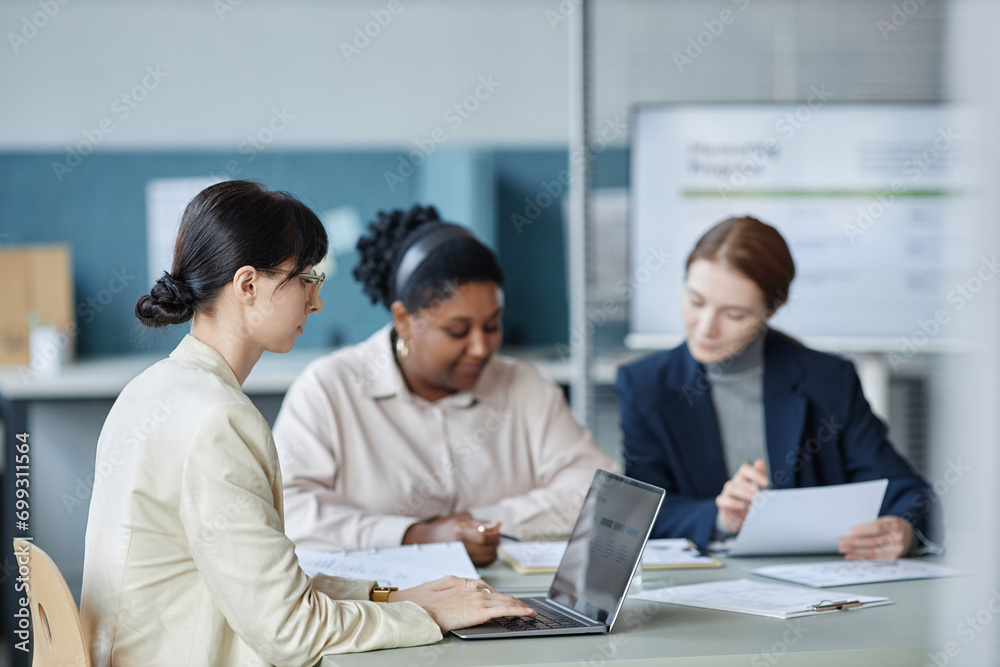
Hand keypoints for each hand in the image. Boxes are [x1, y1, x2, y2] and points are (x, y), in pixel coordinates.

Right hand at [391, 575, 535, 632]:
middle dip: (514, 601)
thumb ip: (456, 585)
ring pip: (506, 600)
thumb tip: (468, 585)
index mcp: (463, 583)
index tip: (506, 599)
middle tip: (525, 607)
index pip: (488, 589)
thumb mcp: (439, 585)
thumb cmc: (421, 600)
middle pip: (500, 595)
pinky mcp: (479, 611)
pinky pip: (505, 610)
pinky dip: (519, 610)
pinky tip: (527, 613)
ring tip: (529, 611)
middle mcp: (473, 589)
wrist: (415, 609)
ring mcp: (477, 599)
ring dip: (519, 605)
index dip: (499, 596)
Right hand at [402, 512, 500, 565]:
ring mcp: (463, 557)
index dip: (494, 534)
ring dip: (494, 549)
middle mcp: (461, 546)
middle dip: (496, 541)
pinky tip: (486, 550)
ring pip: (488, 557)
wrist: (430, 539)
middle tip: (495, 535)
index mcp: (460, 532)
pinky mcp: (465, 564)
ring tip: (490, 542)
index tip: (497, 529)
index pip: (484, 537)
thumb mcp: (462, 518)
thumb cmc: (446, 526)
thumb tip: (498, 525)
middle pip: (488, 548)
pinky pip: (484, 563)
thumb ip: (481, 523)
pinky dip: (489, 557)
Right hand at [715, 459, 768, 533]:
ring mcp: (727, 492)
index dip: (756, 474)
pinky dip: (732, 503)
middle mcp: (734, 483)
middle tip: (761, 495)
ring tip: (754, 501)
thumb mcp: (758, 490)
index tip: (766, 482)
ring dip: (744, 494)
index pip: (746, 470)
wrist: (739, 519)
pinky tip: (742, 505)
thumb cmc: (750, 502)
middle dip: (751, 487)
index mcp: (743, 478)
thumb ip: (759, 477)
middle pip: (740, 480)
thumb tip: (760, 461)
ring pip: (733, 489)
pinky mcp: (721, 502)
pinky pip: (723, 500)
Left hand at [839, 516, 912, 559]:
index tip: (850, 531)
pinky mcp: (893, 558)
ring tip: (844, 549)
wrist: (909, 535)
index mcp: (895, 525)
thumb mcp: (886, 520)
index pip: (877, 528)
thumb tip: (853, 531)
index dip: (863, 530)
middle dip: (855, 542)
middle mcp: (897, 538)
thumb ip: (873, 524)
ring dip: (855, 551)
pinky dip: (861, 557)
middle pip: (873, 541)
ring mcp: (896, 550)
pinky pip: (874, 558)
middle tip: (842, 542)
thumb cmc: (893, 526)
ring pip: (872, 551)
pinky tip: (851, 556)